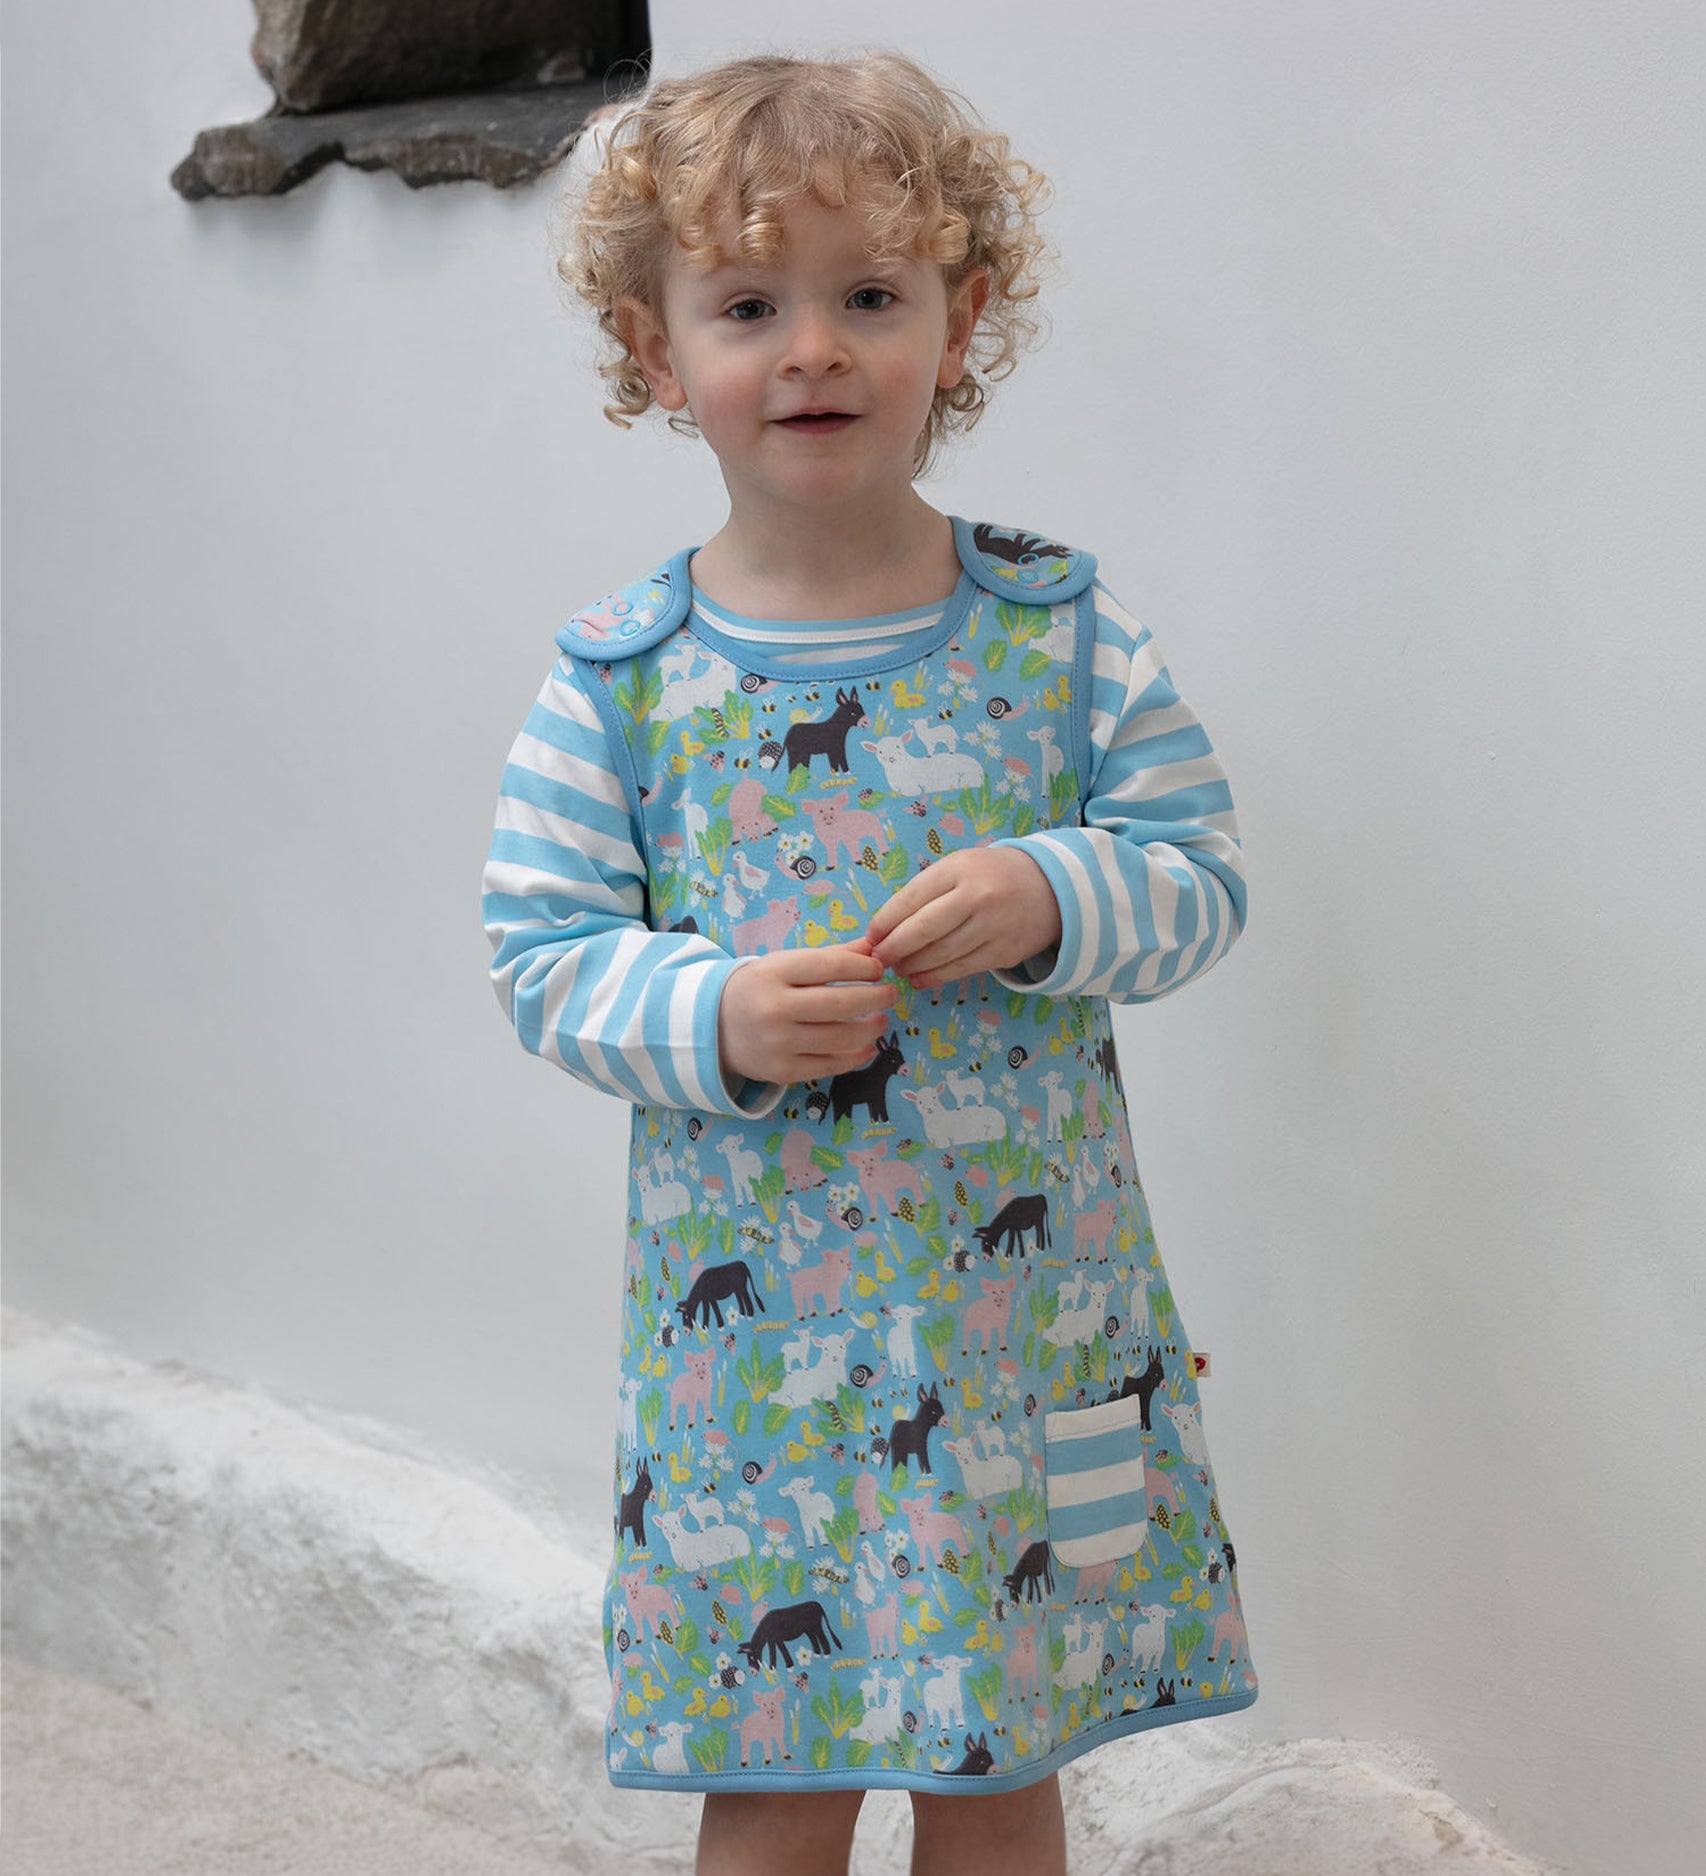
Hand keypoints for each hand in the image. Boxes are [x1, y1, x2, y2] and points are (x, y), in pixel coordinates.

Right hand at [718, 936, 899, 1087]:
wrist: (714, 1026)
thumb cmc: (759, 989)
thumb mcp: (785, 964)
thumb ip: (830, 956)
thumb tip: (873, 948)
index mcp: (774, 972)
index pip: (831, 966)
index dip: (863, 967)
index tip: (878, 969)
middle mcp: (775, 1008)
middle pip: (840, 1004)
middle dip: (875, 998)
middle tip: (890, 995)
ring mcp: (778, 1043)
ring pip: (841, 1038)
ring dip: (871, 1029)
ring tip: (881, 1021)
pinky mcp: (782, 1071)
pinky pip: (830, 1065)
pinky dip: (855, 1057)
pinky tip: (866, 1047)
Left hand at [865, 846, 1061, 988]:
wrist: (1049, 887)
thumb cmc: (990, 877)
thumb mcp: (958, 868)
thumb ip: (925, 892)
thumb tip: (883, 929)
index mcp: (959, 869)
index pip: (911, 898)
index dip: (886, 922)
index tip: (871, 937)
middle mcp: (977, 896)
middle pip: (924, 929)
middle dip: (895, 948)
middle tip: (879, 959)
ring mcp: (994, 926)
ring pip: (941, 953)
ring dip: (913, 966)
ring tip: (899, 969)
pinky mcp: (1005, 952)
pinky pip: (962, 969)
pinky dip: (936, 977)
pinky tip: (920, 979)